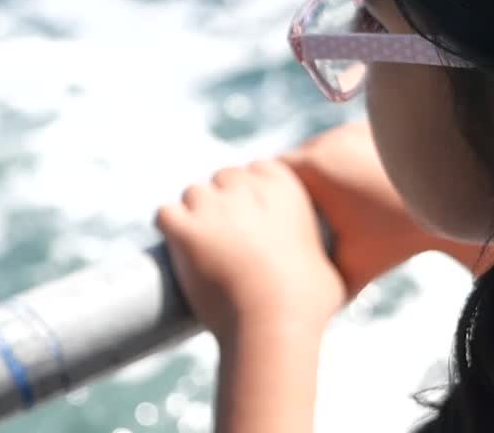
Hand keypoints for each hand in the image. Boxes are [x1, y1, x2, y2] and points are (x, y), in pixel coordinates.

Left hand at [156, 160, 344, 343]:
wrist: (273, 323)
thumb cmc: (307, 302)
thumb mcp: (329, 267)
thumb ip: (323, 256)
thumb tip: (329, 272)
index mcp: (283, 185)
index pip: (255, 171)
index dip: (250, 195)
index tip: (250, 219)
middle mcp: (245, 186)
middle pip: (222, 180)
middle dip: (221, 204)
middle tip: (223, 237)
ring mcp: (211, 204)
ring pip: (192, 194)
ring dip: (193, 215)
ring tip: (197, 246)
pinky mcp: (184, 227)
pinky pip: (164, 214)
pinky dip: (167, 228)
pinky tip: (172, 245)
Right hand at [281, 122, 493, 295]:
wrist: (448, 207)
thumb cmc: (397, 241)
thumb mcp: (350, 269)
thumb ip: (316, 280)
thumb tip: (292, 303)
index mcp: (313, 168)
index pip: (272, 175)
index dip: (273, 198)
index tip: (281, 219)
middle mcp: (328, 140)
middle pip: (295, 161)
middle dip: (296, 186)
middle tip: (301, 213)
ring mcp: (350, 129)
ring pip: (320, 148)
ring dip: (320, 169)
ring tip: (328, 198)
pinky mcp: (371, 127)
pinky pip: (344, 142)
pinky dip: (344, 160)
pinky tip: (353, 183)